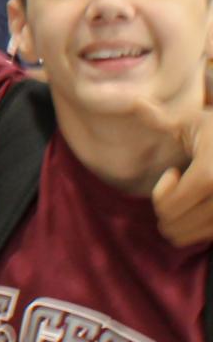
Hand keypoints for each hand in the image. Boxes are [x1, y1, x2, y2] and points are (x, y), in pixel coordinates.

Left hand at [134, 95, 212, 246]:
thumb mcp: (192, 121)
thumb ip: (163, 118)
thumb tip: (135, 102)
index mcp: (211, 174)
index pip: (167, 206)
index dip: (161, 193)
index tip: (173, 172)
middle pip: (172, 226)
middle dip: (166, 208)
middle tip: (180, 186)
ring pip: (187, 237)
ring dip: (181, 220)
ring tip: (193, 195)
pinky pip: (205, 240)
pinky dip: (196, 229)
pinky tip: (204, 205)